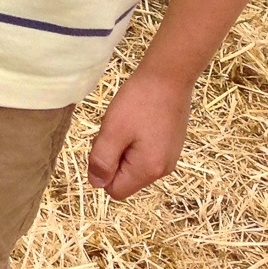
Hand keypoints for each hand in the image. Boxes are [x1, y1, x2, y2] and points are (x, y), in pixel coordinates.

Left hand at [86, 70, 192, 199]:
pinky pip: (144, 153)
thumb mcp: (113, 131)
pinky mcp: (170, 145)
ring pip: (133, 165)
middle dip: (112, 159)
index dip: (102, 172)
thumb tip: (96, 184)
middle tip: (113, 131)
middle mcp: (163, 170)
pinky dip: (134, 141)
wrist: (169, 77)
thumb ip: (102, 160)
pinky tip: (136, 121)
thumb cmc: (139, 102)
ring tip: (125, 124)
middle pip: (125, 179)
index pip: (116, 191)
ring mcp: (170, 157)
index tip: (103, 145)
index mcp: (149, 170)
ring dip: (122, 148)